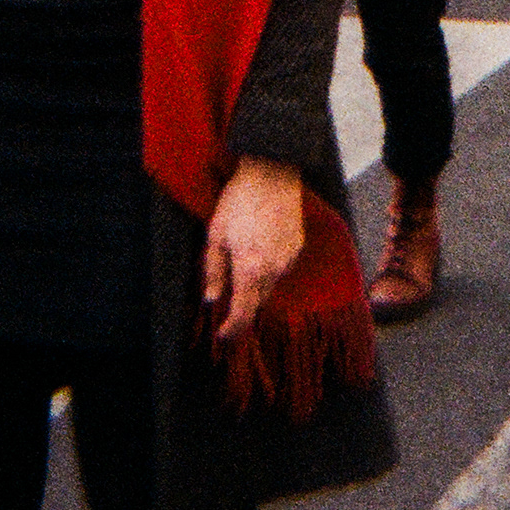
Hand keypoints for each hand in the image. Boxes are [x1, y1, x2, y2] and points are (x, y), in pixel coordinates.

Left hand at [204, 156, 306, 346]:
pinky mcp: (297, 247)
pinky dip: (268, 268)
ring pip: (269, 285)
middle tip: (228, 304)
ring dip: (255, 285)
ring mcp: (288, 259)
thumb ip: (213, 271)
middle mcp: (273, 270)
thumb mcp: (215, 235)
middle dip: (242, 306)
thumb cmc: (239, 201)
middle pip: (257, 302)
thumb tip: (212, 298)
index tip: (223, 335)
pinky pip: (280, 268)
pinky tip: (258, 248)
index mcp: (250, 270)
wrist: (271, 173)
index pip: (243, 314)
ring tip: (242, 263)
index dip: (232, 329)